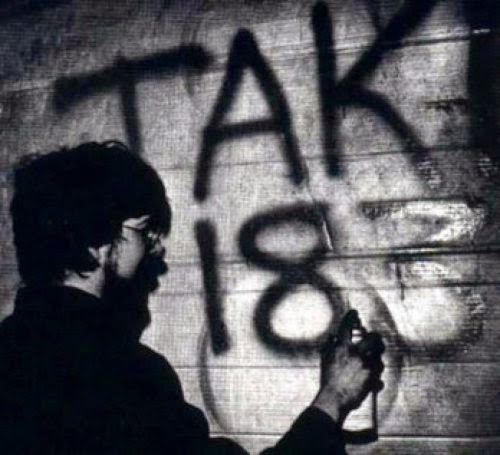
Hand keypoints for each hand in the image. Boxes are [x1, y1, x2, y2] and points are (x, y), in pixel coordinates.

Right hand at [312, 310, 384, 424]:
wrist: (334, 399)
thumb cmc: (328, 379)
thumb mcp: (325, 359)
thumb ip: (330, 346)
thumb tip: (333, 337)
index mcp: (343, 348)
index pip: (347, 326)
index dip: (351, 317)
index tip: (354, 313)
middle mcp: (356, 354)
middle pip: (374, 338)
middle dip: (376, 338)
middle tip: (374, 339)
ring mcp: (366, 366)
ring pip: (379, 356)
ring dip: (376, 358)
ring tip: (372, 360)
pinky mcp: (372, 378)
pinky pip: (379, 373)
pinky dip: (376, 374)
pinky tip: (371, 376)